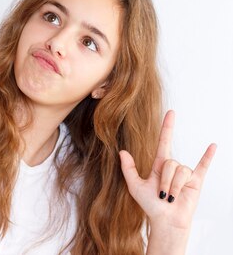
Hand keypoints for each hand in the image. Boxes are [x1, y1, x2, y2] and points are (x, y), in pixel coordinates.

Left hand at [119, 110, 216, 232]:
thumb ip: (128, 169)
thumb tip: (122, 151)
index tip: (171, 113)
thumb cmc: (150, 206)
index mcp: (160, 164)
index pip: (165, 140)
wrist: (165, 222)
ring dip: (174, 187)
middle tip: (162, 195)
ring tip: (171, 199)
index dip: (167, 127)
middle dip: (165, 180)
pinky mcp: (195, 182)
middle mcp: (173, 167)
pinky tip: (213, 146)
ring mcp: (185, 174)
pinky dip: (208, 156)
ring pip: (181, 171)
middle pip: (170, 162)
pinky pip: (203, 167)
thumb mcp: (135, 186)